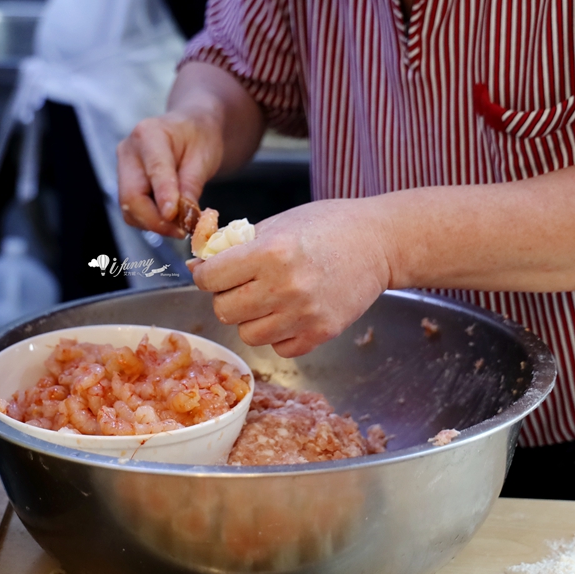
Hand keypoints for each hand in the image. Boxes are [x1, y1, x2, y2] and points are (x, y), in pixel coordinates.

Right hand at [117, 109, 222, 237]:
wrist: (189, 129)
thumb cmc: (199, 138)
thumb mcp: (204, 157)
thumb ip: (191, 185)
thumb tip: (184, 217)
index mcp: (149, 134)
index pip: (154, 170)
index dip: (163, 196)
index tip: (173, 216)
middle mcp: (129, 151)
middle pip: (132, 196)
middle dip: (156, 220)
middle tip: (182, 231)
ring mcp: (123, 168)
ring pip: (130, 209)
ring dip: (155, 224)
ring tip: (180, 225)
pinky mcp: (125, 185)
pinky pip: (133, 211)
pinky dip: (152, 221)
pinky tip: (171, 220)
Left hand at [192, 199, 395, 356]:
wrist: (378, 242)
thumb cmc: (325, 227)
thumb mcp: (275, 225)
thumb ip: (234, 247)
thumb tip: (196, 267)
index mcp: (270, 252)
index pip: (209, 279)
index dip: (207, 274)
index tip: (216, 271)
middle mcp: (286, 286)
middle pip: (224, 310)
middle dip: (227, 296)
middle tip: (244, 284)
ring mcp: (304, 314)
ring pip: (247, 334)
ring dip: (251, 318)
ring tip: (268, 298)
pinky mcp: (321, 333)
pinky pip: (277, 348)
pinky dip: (278, 334)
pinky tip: (290, 312)